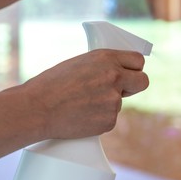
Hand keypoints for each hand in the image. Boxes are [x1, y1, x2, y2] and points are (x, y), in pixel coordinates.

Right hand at [23, 49, 148, 138]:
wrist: (37, 109)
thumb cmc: (52, 84)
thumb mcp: (81, 64)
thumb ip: (103, 67)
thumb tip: (118, 73)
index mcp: (107, 58)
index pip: (138, 61)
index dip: (136, 68)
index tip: (132, 72)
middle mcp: (115, 78)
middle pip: (143, 82)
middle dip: (135, 85)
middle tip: (123, 89)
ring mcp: (114, 101)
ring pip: (120, 102)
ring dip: (107, 104)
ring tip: (82, 103)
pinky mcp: (110, 121)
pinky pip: (110, 118)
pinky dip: (99, 118)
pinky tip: (82, 115)